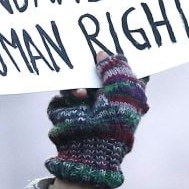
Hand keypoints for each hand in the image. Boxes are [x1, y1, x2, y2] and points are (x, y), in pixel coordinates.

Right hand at [45, 52, 148, 188]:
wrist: (91, 147)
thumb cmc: (115, 120)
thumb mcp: (124, 87)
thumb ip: (115, 66)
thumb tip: (101, 53)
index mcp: (126, 96)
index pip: (127, 72)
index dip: (122, 58)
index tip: (115, 41)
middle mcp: (106, 100)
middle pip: (97, 72)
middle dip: (92, 63)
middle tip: (90, 50)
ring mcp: (85, 106)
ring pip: (75, 81)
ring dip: (78, 84)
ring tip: (83, 93)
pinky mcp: (66, 111)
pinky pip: (62, 95)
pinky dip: (68, 96)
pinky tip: (77, 99)